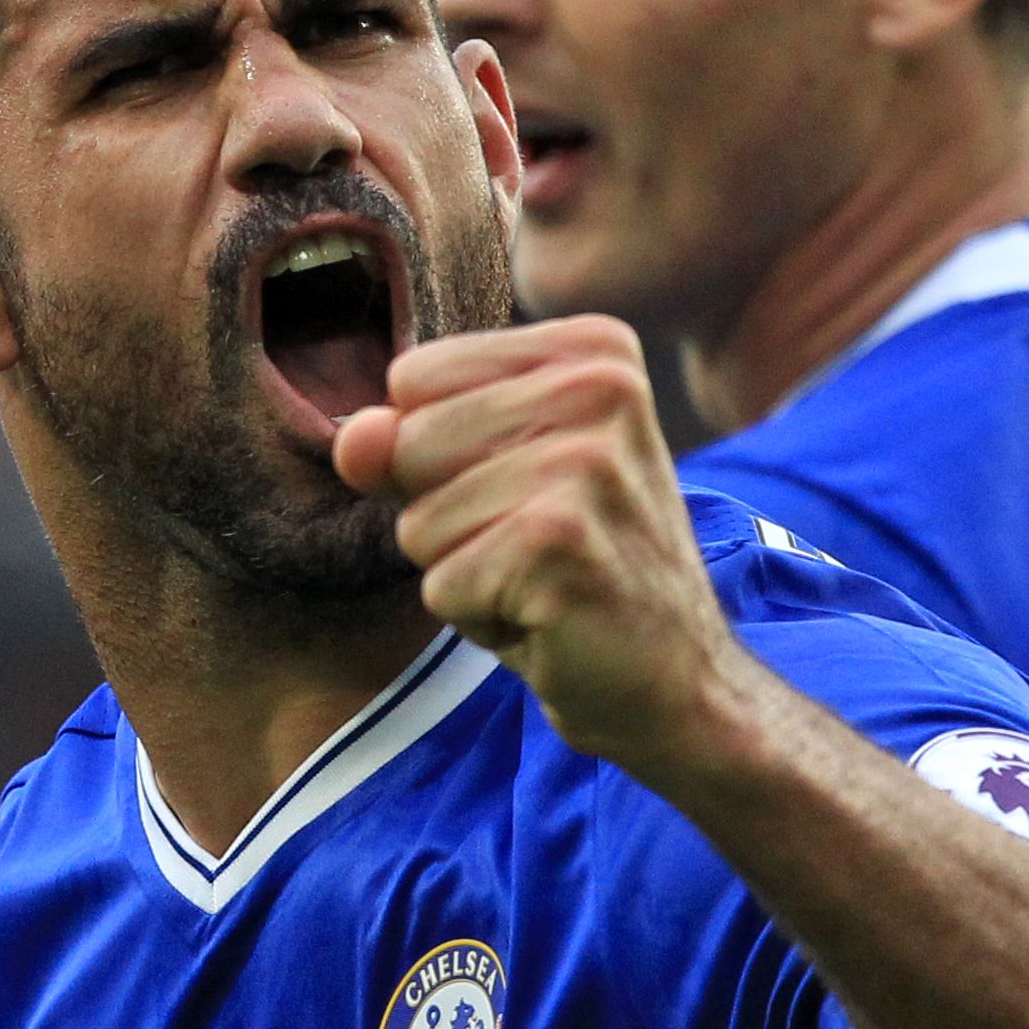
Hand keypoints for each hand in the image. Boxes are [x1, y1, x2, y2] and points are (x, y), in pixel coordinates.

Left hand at [332, 312, 740, 772]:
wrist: (674, 678)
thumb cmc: (577, 572)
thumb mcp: (488, 484)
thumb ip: (409, 444)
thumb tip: (354, 436)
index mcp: (590, 350)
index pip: (414, 378)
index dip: (439, 454)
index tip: (522, 493)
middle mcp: (599, 387)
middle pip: (406, 445)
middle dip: (444, 518)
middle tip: (534, 547)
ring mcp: (585, 464)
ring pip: (418, 521)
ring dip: (463, 573)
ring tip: (540, 581)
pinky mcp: (560, 542)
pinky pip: (441, 584)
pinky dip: (477, 618)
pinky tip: (546, 616)